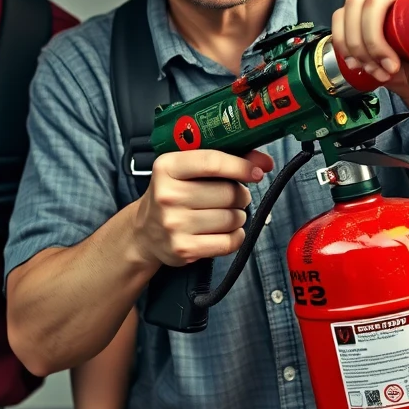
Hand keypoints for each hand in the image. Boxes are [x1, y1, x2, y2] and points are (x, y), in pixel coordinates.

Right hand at [134, 148, 274, 266]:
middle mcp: (167, 195)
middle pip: (228, 193)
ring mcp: (174, 224)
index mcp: (167, 167)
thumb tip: (263, 162)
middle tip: (233, 196)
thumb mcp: (186, 170)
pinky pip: (229, 242)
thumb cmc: (173, 195)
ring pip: (232, 218)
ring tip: (225, 214)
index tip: (257, 171)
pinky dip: (236, 236)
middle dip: (240, 195)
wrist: (145, 232)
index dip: (241, 166)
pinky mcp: (184, 248)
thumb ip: (223, 159)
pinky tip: (226, 231)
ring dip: (238, 216)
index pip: (212, 162)